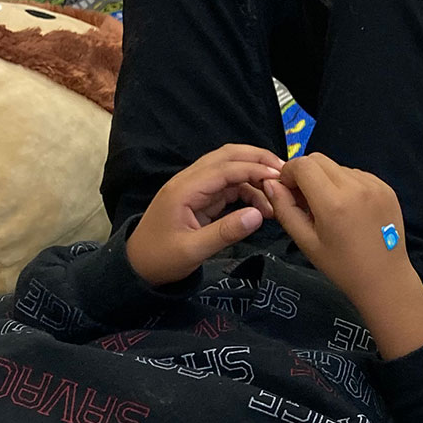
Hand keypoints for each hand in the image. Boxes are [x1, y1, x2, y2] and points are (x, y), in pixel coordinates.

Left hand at [124, 144, 281, 284]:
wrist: (137, 266)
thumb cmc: (161, 259)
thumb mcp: (193, 251)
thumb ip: (226, 232)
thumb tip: (259, 215)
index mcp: (184, 189)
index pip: (225, 169)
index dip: (254, 169)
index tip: (280, 178)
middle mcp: (190, 181)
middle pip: (227, 156)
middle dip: (257, 159)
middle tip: (285, 173)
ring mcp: (195, 188)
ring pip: (229, 168)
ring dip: (254, 175)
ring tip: (277, 196)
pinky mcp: (201, 198)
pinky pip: (228, 185)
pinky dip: (248, 189)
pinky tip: (262, 205)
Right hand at [266, 153, 410, 300]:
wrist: (384, 278)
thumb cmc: (342, 266)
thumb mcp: (306, 242)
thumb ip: (284, 209)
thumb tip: (270, 183)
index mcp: (333, 202)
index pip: (302, 164)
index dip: (288, 173)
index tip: (288, 191)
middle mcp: (356, 187)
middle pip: (319, 159)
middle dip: (305, 173)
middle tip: (306, 200)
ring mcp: (375, 186)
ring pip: (338, 166)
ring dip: (327, 179)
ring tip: (330, 208)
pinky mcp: (386, 188)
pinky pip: (357, 174)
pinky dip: (346, 184)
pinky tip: (349, 209)